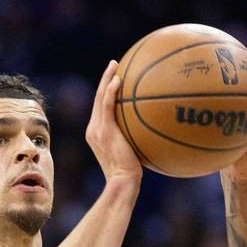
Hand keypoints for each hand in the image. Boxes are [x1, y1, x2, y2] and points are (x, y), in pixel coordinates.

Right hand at [86, 60, 142, 182]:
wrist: (123, 181)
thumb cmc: (130, 174)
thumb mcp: (132, 154)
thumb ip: (134, 140)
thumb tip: (153, 132)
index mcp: (97, 134)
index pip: (100, 108)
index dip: (106, 91)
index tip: (116, 79)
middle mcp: (93, 130)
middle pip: (98, 98)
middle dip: (105, 79)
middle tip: (114, 64)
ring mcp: (97, 129)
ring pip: (99, 98)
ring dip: (107, 78)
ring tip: (115, 65)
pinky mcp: (104, 130)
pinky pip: (106, 105)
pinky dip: (110, 90)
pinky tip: (119, 79)